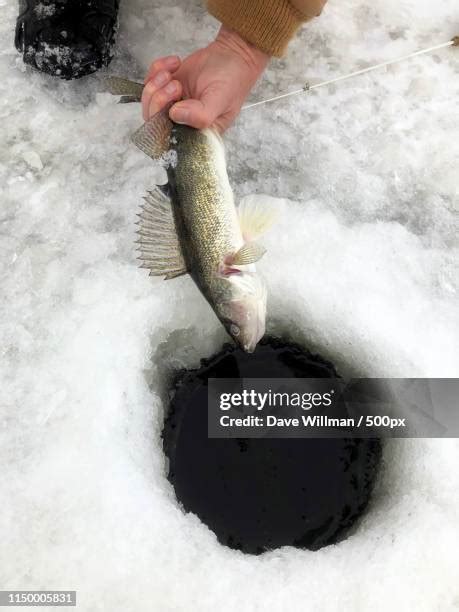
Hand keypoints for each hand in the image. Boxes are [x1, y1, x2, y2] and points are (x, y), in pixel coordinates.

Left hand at [142, 26, 269, 132]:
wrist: (232, 55)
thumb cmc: (232, 80)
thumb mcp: (220, 100)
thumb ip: (200, 114)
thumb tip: (175, 115)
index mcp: (196, 133)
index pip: (168, 139)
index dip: (161, 123)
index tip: (173, 104)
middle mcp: (183, 122)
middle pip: (153, 120)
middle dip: (158, 99)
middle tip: (175, 85)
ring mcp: (174, 103)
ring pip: (148, 101)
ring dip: (155, 83)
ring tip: (172, 73)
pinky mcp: (168, 85)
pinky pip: (149, 81)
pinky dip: (157, 69)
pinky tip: (175, 63)